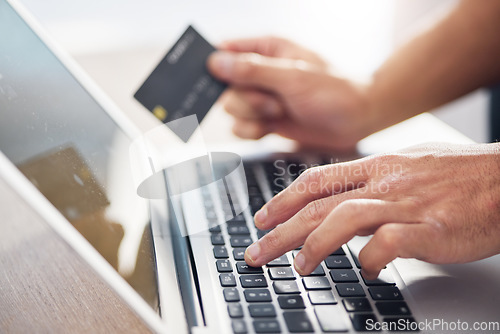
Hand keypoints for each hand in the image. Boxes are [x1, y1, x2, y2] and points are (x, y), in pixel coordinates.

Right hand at [207, 37, 375, 151]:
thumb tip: (216, 62)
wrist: (357, 121)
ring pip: (232, 109)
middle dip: (244, 99)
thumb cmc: (334, 91)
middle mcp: (260, 73)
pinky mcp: (265, 120)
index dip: (213, 65)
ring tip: (279, 112)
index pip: (225, 51)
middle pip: (224, 87)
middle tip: (271, 101)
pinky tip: (271, 128)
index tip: (212, 78)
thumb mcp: (293, 77)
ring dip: (252, 116)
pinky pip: (241, 128)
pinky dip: (253, 131)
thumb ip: (254, 70)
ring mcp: (262, 98)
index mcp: (266, 50)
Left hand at [243, 142, 499, 278]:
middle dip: (280, 230)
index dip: (283, 200)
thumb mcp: (408, 164)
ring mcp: (407, 204)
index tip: (262, 218)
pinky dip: (369, 260)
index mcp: (378, 165)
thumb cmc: (460, 175)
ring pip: (344, 219)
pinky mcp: (431, 230)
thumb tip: (341, 199)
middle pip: (319, 204)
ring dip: (314, 244)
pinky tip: (365, 270)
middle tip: (257, 252)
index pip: (317, 180)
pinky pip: (388, 244)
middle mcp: (386, 182)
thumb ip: (372, 180)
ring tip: (298, 266)